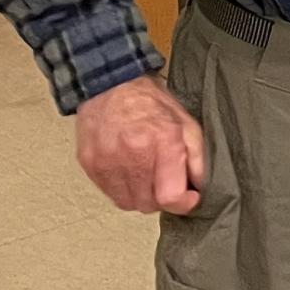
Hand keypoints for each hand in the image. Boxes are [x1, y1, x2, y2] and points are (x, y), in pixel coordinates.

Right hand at [75, 74, 205, 214]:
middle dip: (163, 198)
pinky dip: (123, 189)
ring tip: (147, 176)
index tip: (189, 197)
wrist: (110, 85)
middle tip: (167, 182)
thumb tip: (199, 187)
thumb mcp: (186, 123)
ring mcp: (107, 160)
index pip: (170, 196)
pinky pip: (110, 194)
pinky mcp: (90, 164)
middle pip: (149, 203)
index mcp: (162, 140)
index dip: (183, 203)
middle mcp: (133, 152)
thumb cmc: (150, 103)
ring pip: (128, 203)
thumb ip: (197, 157)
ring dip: (142, 197)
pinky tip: (129, 171)